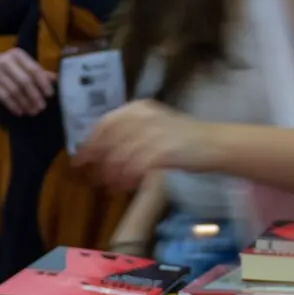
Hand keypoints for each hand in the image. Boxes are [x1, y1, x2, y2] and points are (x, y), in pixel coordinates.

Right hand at [0, 47, 55, 116]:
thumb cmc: (6, 65)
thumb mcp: (20, 63)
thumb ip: (37, 70)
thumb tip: (55, 78)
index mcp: (18, 55)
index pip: (34, 69)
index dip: (43, 83)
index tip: (49, 95)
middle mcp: (8, 62)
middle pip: (25, 81)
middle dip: (35, 96)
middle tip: (41, 107)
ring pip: (15, 91)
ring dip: (25, 103)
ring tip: (33, 112)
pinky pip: (5, 98)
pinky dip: (14, 106)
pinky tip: (20, 112)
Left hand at [76, 100, 207, 189]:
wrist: (214, 143)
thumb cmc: (183, 138)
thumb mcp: (153, 127)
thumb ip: (128, 134)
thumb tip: (100, 152)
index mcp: (138, 107)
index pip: (105, 123)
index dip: (90, 143)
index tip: (79, 160)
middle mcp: (144, 116)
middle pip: (109, 140)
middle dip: (98, 162)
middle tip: (93, 178)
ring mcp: (153, 132)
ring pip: (120, 156)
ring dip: (112, 174)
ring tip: (111, 187)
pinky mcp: (162, 150)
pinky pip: (135, 167)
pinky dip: (127, 178)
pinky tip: (126, 186)